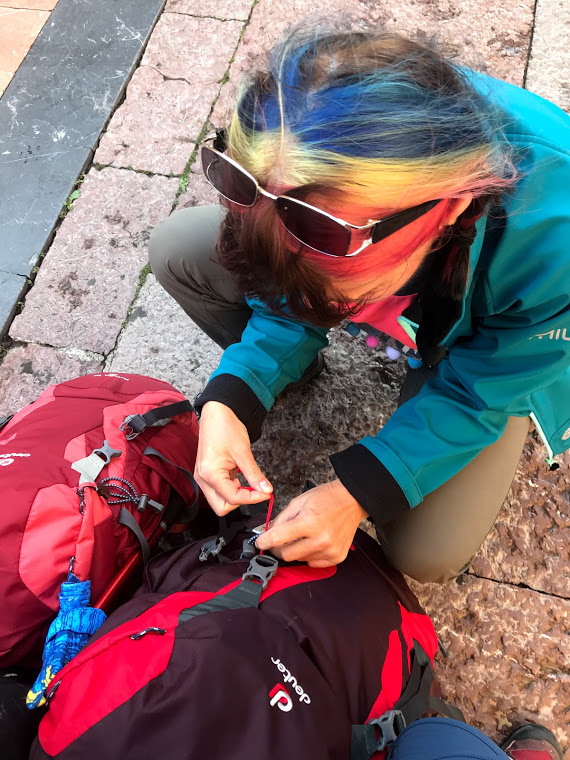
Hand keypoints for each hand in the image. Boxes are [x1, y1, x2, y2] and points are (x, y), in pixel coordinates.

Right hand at [195, 401, 271, 515]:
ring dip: (236, 495)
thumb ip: (255, 475)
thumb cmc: (225, 427)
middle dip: (240, 502)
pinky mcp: (206, 474)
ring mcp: (203, 477)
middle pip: (222, 507)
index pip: (233, 498)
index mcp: (210, 474)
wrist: (216, 412)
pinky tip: (239, 476)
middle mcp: (203, 479)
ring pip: (220, 501)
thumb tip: (266, 490)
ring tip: (247, 480)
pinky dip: (232, 488)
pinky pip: (219, 490)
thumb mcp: (244, 452)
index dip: (253, 498)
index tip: (266, 493)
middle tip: (255, 490)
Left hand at [255, 480, 367, 566]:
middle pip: (287, 555)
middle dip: (277, 549)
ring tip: (302, 536)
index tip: (260, 543)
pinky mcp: (337, 557)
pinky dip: (308, 555)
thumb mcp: (299, 501)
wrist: (352, 500)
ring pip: (299, 559)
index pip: (278, 538)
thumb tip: (268, 534)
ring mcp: (330, 550)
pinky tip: (313, 542)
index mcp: (309, 522)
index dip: (264, 542)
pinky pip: (313, 563)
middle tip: (276, 542)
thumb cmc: (327, 498)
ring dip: (295, 550)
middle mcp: (321, 539)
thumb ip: (281, 519)